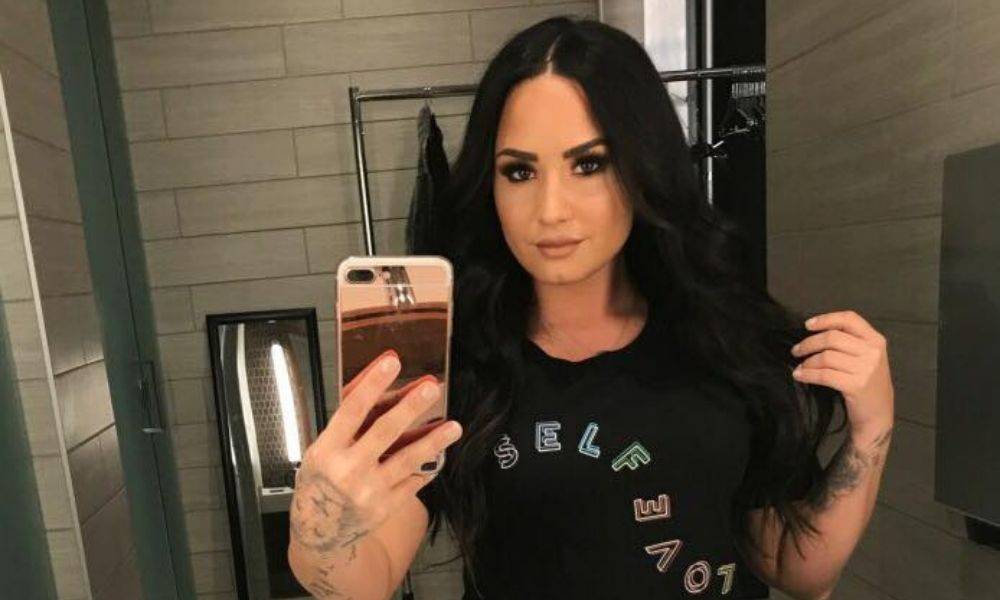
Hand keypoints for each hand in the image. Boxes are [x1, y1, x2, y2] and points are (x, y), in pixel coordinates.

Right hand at [289, 349, 462, 560]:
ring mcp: (369, 490)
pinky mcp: (386, 506)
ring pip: (407, 459)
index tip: (391, 362)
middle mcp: (348, 470)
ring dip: (433, 441)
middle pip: (385, 431)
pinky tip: (439, 453)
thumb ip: (348, 424)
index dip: (372, 385)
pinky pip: (413, 481)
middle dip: (411, 407)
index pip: (352, 410)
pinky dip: (426, 466)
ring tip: (454, 427)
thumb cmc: (321, 482)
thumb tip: (378, 384)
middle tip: (431, 388)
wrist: (319, 532)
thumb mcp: (322, 449)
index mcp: (327, 450)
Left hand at [789, 310, 894, 446]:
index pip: (849, 319)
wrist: (878, 415)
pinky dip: (808, 374)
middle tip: (796, 350)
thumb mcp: (867, 358)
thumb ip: (850, 342)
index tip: (808, 325)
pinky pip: (824, 375)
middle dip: (809, 343)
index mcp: (876, 340)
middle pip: (832, 337)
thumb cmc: (868, 384)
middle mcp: (873, 352)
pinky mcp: (856, 385)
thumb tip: (815, 332)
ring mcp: (866, 369)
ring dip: (807, 362)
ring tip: (800, 366)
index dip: (826, 319)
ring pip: (826, 357)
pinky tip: (800, 375)